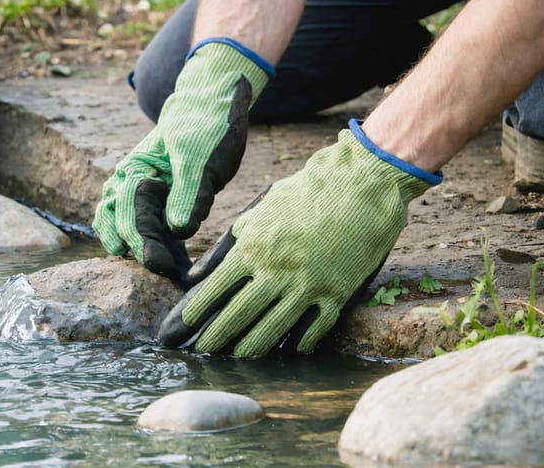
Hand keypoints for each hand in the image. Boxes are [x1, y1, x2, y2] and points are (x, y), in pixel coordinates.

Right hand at [93, 40, 270, 282]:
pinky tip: (177, 267)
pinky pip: (152, 231)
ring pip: (127, 230)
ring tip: (163, 273)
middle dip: (139, 249)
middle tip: (161, 271)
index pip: (129, 210)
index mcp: (134, 170)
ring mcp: (143, 196)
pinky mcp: (161, 204)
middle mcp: (129, 185)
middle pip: (119, 224)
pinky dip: (159, 248)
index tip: (158, 263)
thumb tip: (177, 229)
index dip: (142, 239)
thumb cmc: (205, 127)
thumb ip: (189, 193)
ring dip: (142, 251)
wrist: (213, 108)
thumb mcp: (200, 158)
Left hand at [158, 121, 440, 356]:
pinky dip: (298, 343)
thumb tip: (193, 275)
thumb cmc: (304, 193)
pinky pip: (313, 330)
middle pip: (238, 315)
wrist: (360, 184)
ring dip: (251, 348)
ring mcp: (308, 285)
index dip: (196, 312)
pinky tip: (287, 351)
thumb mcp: (258, 210)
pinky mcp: (337, 294)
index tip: (183, 327)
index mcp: (253, 247)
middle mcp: (276, 270)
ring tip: (237, 358)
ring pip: (272, 330)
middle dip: (216, 338)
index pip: (215, 288)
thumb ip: (225, 244)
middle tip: (202, 353)